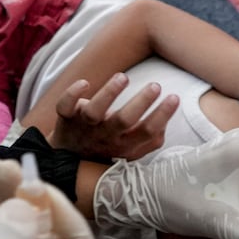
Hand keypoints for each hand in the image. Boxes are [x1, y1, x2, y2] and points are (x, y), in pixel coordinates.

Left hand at [49, 73, 177, 161]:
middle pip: (123, 121)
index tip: (174, 97)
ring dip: (109, 93)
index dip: (161, 116)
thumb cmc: (106, 149)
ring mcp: (84, 127)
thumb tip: (165, 122)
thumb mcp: (131, 152)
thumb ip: (150, 140)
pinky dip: (72, 94)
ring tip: (123, 77)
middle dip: (141, 103)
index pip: (147, 132)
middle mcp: (105, 136)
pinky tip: (85, 83)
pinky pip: (64, 106)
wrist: (67, 161)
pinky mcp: (66, 118)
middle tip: (156, 86)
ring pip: (94, 112)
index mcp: (124, 144)